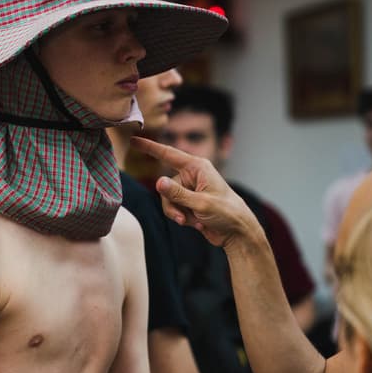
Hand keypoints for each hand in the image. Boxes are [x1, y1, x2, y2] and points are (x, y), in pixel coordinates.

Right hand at [130, 136, 261, 248]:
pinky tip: (196, 223)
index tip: (133, 139)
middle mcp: (192, 175)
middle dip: (171, 202)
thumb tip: (158, 182)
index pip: (168, 154)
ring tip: (191, 221)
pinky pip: (173, 207)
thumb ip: (177, 194)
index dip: (149, 147)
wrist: (237, 233)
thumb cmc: (228, 213)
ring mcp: (190, 189)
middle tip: (182, 216)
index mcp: (197, 167)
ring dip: (176, 212)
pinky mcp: (188, 202)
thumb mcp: (202, 204)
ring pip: (167, 198)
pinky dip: (181, 216)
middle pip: (165, 185)